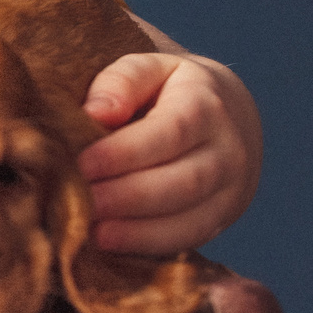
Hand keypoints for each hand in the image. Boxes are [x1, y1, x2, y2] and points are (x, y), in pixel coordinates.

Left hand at [77, 49, 261, 255]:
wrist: (226, 115)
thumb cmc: (168, 89)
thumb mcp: (149, 67)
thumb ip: (122, 80)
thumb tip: (95, 111)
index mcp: (206, 105)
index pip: (169, 132)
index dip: (124, 152)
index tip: (81, 165)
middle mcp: (228, 150)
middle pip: (182, 181)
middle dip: (127, 196)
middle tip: (81, 202)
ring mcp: (231, 188)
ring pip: (189, 217)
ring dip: (136, 229)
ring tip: (91, 229)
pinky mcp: (223, 217)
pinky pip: (190, 238)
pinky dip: (149, 245)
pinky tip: (111, 243)